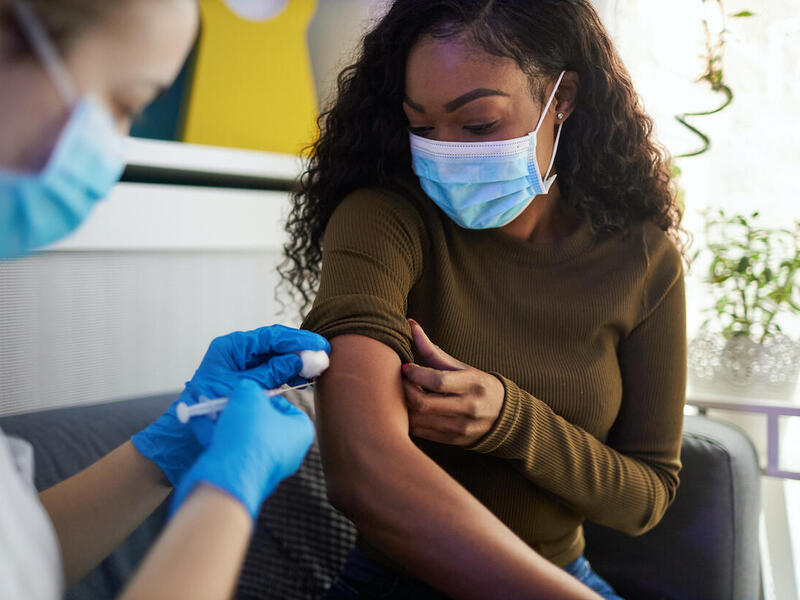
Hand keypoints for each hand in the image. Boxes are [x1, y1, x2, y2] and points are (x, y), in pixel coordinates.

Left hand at [132, 325, 328, 484]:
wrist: (187, 437)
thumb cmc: (208, 411)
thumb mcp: (244, 388)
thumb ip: (272, 373)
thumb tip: (300, 360)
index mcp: (231, 347)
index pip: (270, 337)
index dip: (297, 340)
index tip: (318, 344)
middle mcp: (237, 352)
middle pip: (275, 344)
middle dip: (300, 349)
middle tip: (324, 353)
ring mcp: (243, 365)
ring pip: (276, 357)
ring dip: (296, 361)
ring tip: (317, 366)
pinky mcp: (249, 379)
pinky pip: (273, 370)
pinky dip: (288, 373)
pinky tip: (304, 377)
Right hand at [170, 379, 314, 518]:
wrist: (228, 479)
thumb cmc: (249, 436)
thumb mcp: (249, 396)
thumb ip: (250, 387)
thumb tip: (245, 390)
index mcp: (301, 432)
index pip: (286, 406)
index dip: (264, 397)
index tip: (248, 394)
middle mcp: (288, 452)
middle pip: (262, 422)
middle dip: (240, 410)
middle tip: (226, 400)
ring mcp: (267, 467)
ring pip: (244, 437)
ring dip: (225, 422)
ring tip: (208, 409)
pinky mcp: (244, 476)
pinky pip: (231, 451)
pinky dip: (216, 438)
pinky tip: (199, 425)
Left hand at [402, 319, 504, 446]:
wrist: (502, 416)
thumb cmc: (476, 385)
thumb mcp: (460, 367)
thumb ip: (433, 351)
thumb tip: (411, 324)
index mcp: (473, 384)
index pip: (438, 381)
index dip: (416, 374)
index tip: (405, 367)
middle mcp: (468, 408)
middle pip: (424, 403)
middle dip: (405, 391)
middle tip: (398, 381)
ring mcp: (460, 427)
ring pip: (419, 420)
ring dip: (403, 406)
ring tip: (401, 393)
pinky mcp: (451, 441)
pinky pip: (421, 432)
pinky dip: (409, 419)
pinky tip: (407, 408)